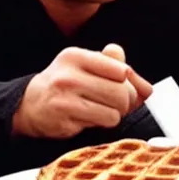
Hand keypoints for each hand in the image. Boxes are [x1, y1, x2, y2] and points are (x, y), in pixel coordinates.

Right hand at [12, 45, 152, 138]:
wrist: (31, 104)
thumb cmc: (65, 84)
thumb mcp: (87, 67)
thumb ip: (117, 69)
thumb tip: (147, 88)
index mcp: (76, 56)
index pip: (120, 69)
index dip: (130, 82)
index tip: (123, 87)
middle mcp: (69, 75)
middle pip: (121, 91)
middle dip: (126, 102)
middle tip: (117, 104)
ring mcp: (65, 98)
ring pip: (115, 110)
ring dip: (115, 114)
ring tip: (102, 111)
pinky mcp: (65, 118)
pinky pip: (103, 122)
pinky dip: (103, 123)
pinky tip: (90, 118)